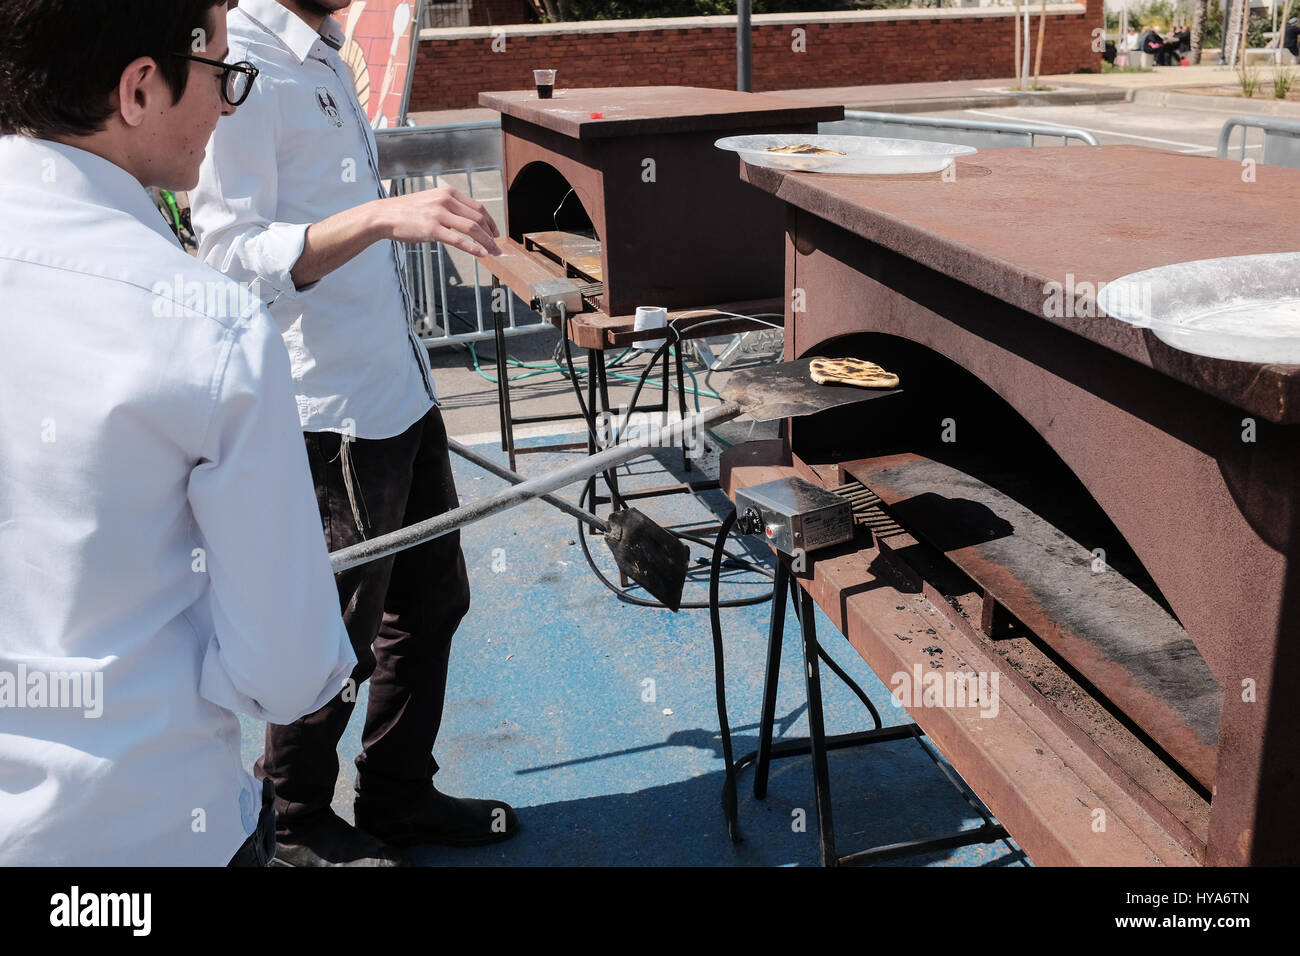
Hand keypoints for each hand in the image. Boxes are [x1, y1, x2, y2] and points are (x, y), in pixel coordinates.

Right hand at [381, 186, 501, 256]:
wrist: (384, 215)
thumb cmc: (407, 211)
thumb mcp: (431, 200)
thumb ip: (449, 206)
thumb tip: (466, 219)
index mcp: (448, 192)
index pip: (477, 207)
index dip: (490, 221)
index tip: (495, 232)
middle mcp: (445, 200)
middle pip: (478, 217)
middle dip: (492, 233)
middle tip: (498, 245)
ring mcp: (439, 214)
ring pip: (472, 228)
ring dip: (487, 241)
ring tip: (494, 251)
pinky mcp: (432, 229)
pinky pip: (459, 240)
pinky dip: (474, 248)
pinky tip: (482, 254)